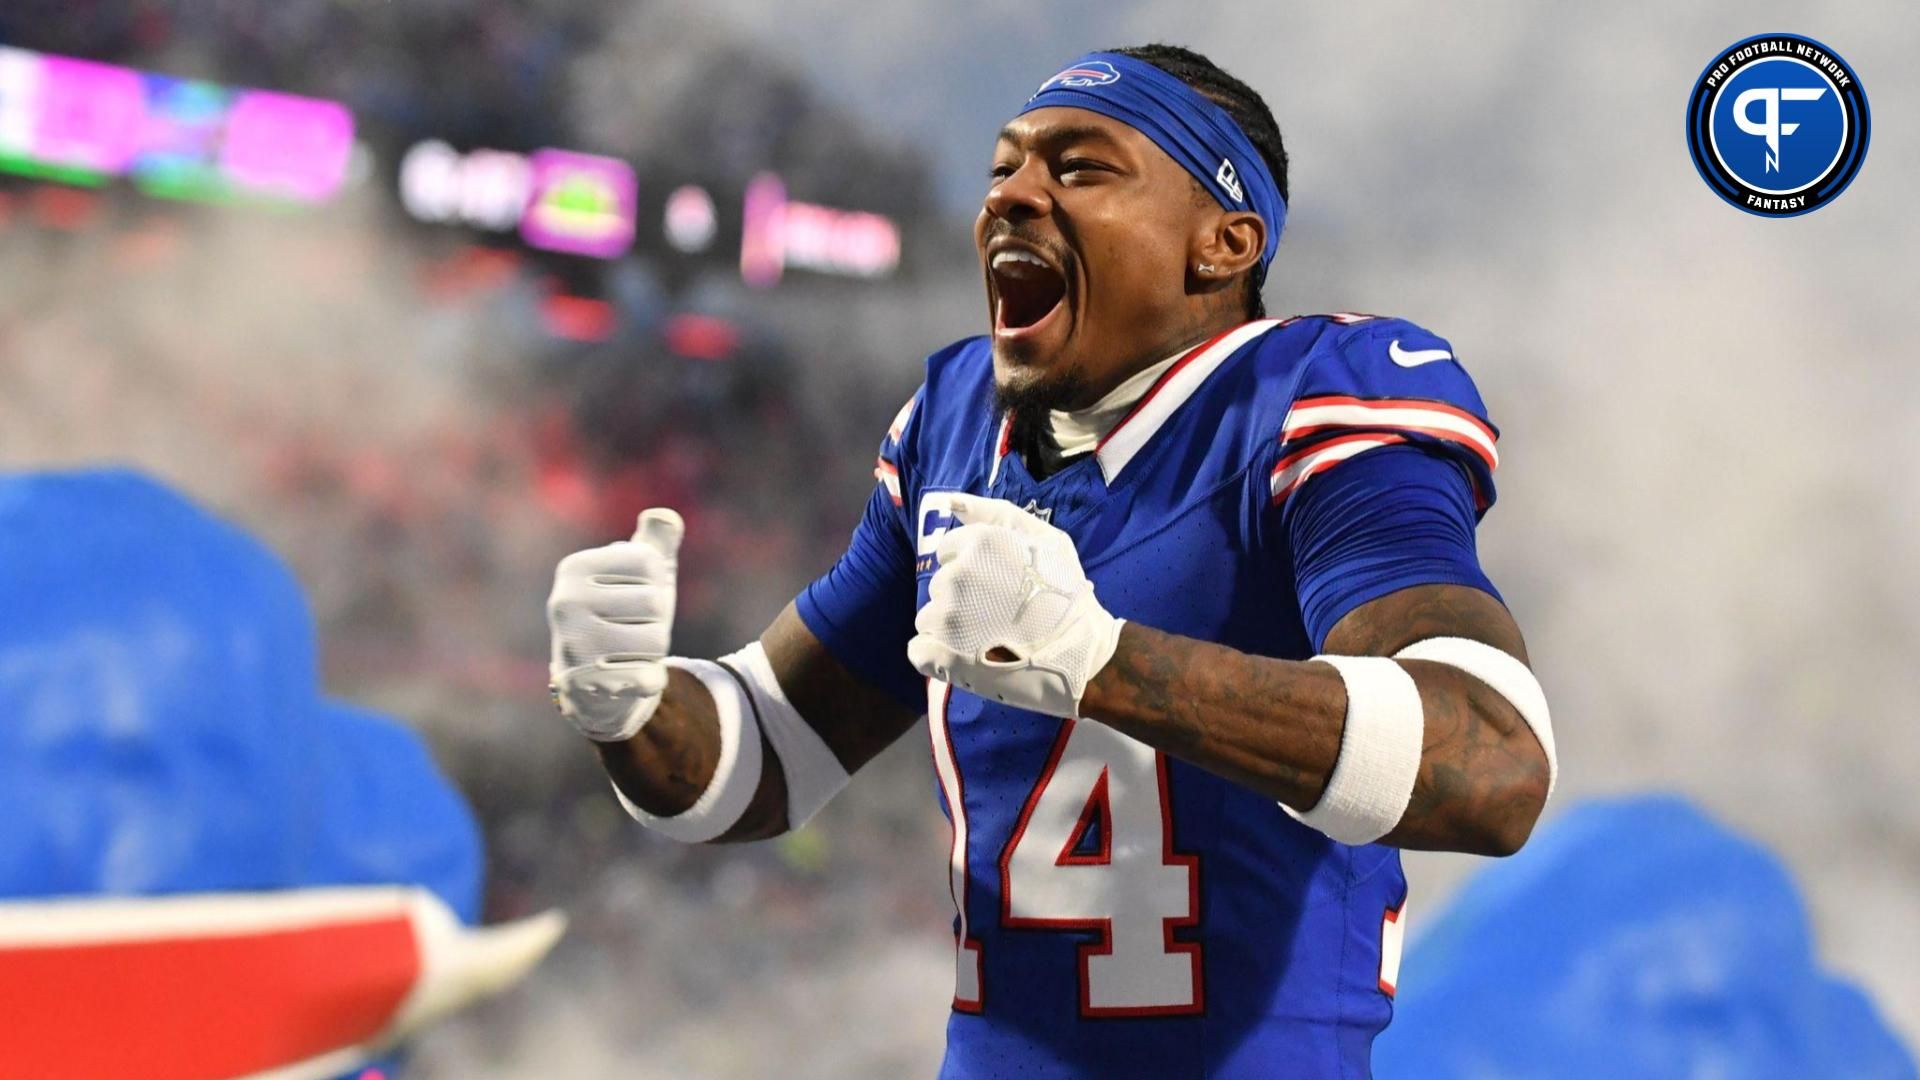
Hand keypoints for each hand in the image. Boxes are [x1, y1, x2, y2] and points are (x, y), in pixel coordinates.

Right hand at [546, 508, 683, 741]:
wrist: (595, 685)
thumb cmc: (623, 618)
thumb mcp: (641, 577)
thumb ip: (655, 543)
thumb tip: (666, 517)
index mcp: (574, 567)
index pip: (649, 562)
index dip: (657, 583)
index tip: (632, 596)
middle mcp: (565, 602)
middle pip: (655, 602)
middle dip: (656, 620)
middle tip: (630, 630)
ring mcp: (573, 644)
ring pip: (656, 640)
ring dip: (653, 651)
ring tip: (627, 654)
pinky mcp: (588, 686)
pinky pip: (649, 677)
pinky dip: (649, 680)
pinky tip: (626, 679)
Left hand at [906, 494, 1123, 717]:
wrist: (1082, 654)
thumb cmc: (1067, 594)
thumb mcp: (1044, 539)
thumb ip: (994, 514)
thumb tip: (951, 501)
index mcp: (977, 545)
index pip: (948, 552)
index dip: (972, 570)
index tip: (996, 587)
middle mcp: (955, 577)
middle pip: (940, 586)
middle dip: (963, 598)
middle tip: (998, 616)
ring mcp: (945, 619)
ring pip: (929, 618)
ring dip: (951, 628)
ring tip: (987, 639)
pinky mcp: (940, 656)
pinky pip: (920, 650)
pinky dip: (938, 655)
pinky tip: (967, 658)